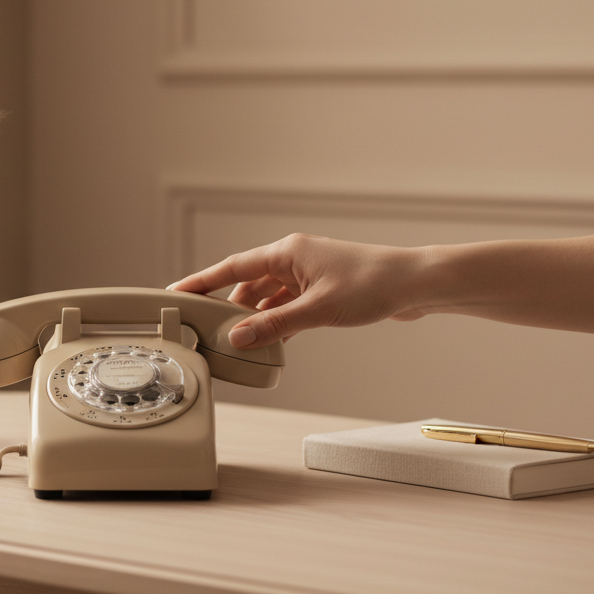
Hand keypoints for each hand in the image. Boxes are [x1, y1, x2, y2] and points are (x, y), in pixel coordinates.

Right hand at [168, 233, 429, 348]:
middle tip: (207, 329)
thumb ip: (274, 326)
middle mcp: (294, 259)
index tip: (177, 293)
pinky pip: (287, 305)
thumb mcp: (317, 310)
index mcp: (287, 252)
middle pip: (247, 284)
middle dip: (227, 307)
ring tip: (238, 341)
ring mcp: (309, 274)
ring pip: (267, 297)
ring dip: (254, 317)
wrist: (415, 285)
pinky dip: (276, 321)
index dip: (202, 283)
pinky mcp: (323, 289)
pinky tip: (271, 340)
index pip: (232, 268)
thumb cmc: (373, 285)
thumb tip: (238, 337)